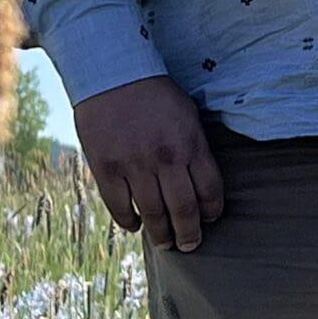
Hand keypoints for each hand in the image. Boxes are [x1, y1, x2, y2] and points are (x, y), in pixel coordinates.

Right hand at [73, 76, 224, 251]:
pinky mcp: (106, 168)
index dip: (212, 212)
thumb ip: (196, 149)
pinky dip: (129, 222)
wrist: (113, 73)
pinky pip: (119, 208)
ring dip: (161, 235)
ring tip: (165, 242)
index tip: (210, 219)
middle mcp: (165, 159)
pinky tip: (135, 225)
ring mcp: (134, 165)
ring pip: (153, 215)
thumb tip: (202, 185)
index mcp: (191, 144)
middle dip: (190, 235)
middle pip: (184, 210)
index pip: (210, 191)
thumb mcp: (188, 115)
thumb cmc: (155, 94)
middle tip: (190, 245)